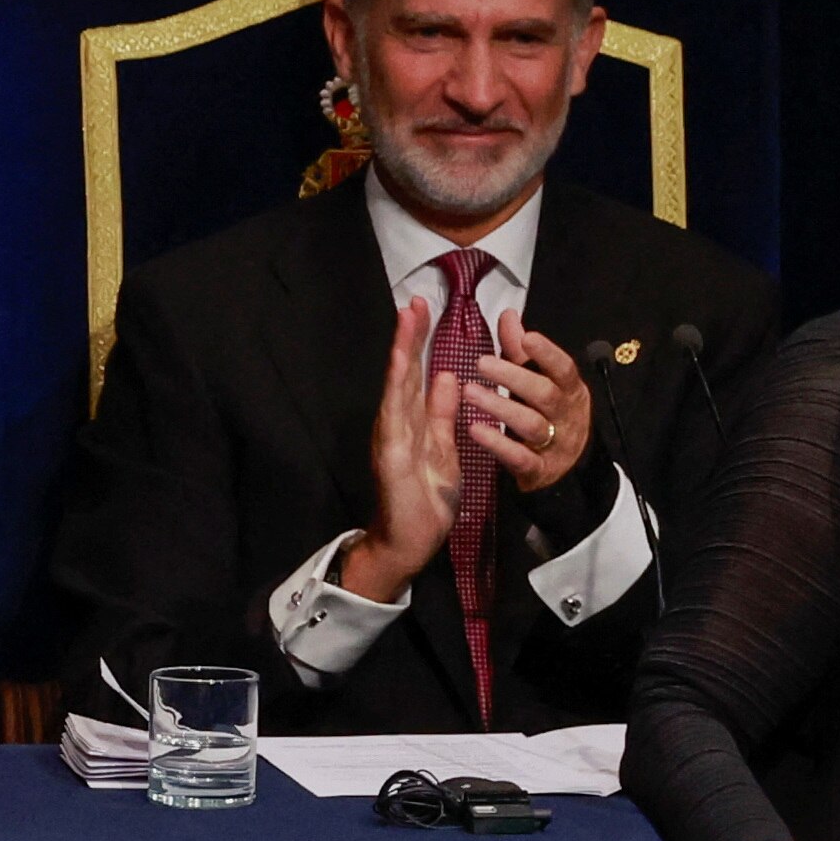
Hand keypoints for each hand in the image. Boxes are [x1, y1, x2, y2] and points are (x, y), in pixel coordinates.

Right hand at [340, 297, 458, 602]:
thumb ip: (443, 413)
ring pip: (397, 387)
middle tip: (413, 300)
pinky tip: (402, 367)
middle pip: (403, 373)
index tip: (422, 310)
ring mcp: (391, 437)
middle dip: (408, 337)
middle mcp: (397, 423)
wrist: (410, 540)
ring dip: (402, 353)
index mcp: (411, 421)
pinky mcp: (391, 455)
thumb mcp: (443, 447)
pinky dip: (398, 390)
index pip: (416, 374)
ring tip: (407, 320)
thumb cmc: (425, 498)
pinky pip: (396, 418)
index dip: (419, 342)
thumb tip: (448, 375)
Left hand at [462, 310, 594, 494]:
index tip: (528, 338)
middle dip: (514, 377)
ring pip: (531, 425)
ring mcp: (555, 445)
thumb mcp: (541, 383)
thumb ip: (522, 352)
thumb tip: (508, 315)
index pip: (564, 370)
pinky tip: (475, 430)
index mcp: (570, 391)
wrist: (570, 471)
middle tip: (481, 363)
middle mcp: (566, 417)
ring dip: (500, 407)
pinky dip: (498, 444)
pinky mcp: (540, 471)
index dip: (548, 354)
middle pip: (544, 394)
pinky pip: (521, 459)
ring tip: (469, 392)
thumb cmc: (550, 418)